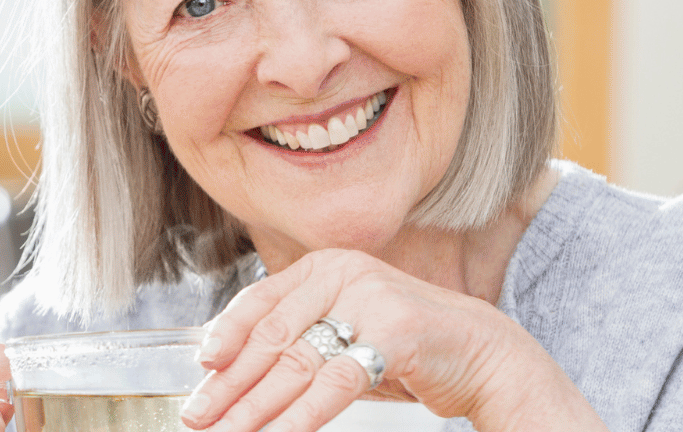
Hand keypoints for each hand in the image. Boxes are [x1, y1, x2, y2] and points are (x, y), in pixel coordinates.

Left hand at [178, 249, 601, 431]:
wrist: (481, 354)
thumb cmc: (403, 347)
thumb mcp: (344, 333)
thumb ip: (298, 339)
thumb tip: (228, 370)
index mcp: (325, 268)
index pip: (260, 302)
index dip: (226, 336)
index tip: (202, 369)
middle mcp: (343, 275)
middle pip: (272, 338)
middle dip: (231, 384)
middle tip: (201, 415)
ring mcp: (370, 301)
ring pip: (297, 364)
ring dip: (256, 407)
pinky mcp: (396, 335)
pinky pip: (337, 382)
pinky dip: (302, 415)